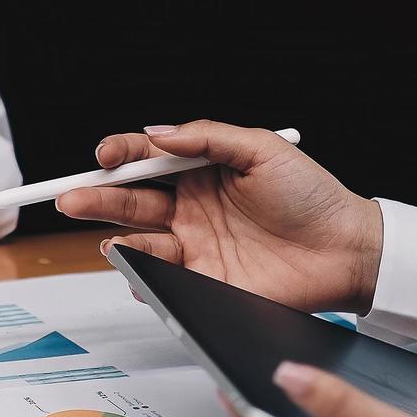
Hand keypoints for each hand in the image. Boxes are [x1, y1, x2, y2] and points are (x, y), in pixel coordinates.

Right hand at [57, 120, 384, 313]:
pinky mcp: (204, 282)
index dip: (120, 154)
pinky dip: (139, 274)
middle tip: (70, 196)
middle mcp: (192, 207)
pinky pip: (160, 279)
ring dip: (114, 236)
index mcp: (203, 170)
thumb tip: (158, 134)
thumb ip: (207, 137)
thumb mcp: (261, 148)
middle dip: (96, 195)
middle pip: (131, 198)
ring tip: (104, 235)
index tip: (104, 155)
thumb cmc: (313, 196)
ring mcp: (196, 245)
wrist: (346, 251)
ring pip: (138, 239)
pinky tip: (132, 264)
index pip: (148, 158)